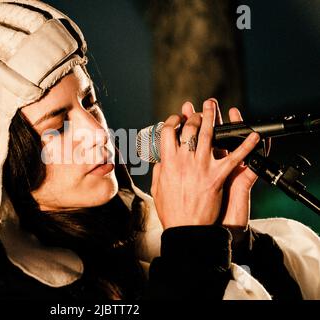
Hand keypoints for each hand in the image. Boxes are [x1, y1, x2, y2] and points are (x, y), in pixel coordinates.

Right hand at [150, 100, 260, 228]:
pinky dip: (247, 146)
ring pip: (208, 135)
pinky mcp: (217, 177)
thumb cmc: (171, 211)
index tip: (176, 119)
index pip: (167, 133)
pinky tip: (254, 135)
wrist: (186, 229)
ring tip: (214, 107)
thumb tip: (161, 159)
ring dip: (213, 118)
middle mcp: (184, 161)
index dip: (172, 121)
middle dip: (193, 116)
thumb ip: (159, 171)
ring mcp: (202, 167)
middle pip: (189, 129)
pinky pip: (235, 158)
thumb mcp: (158, 188)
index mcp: (168, 162)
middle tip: (197, 111)